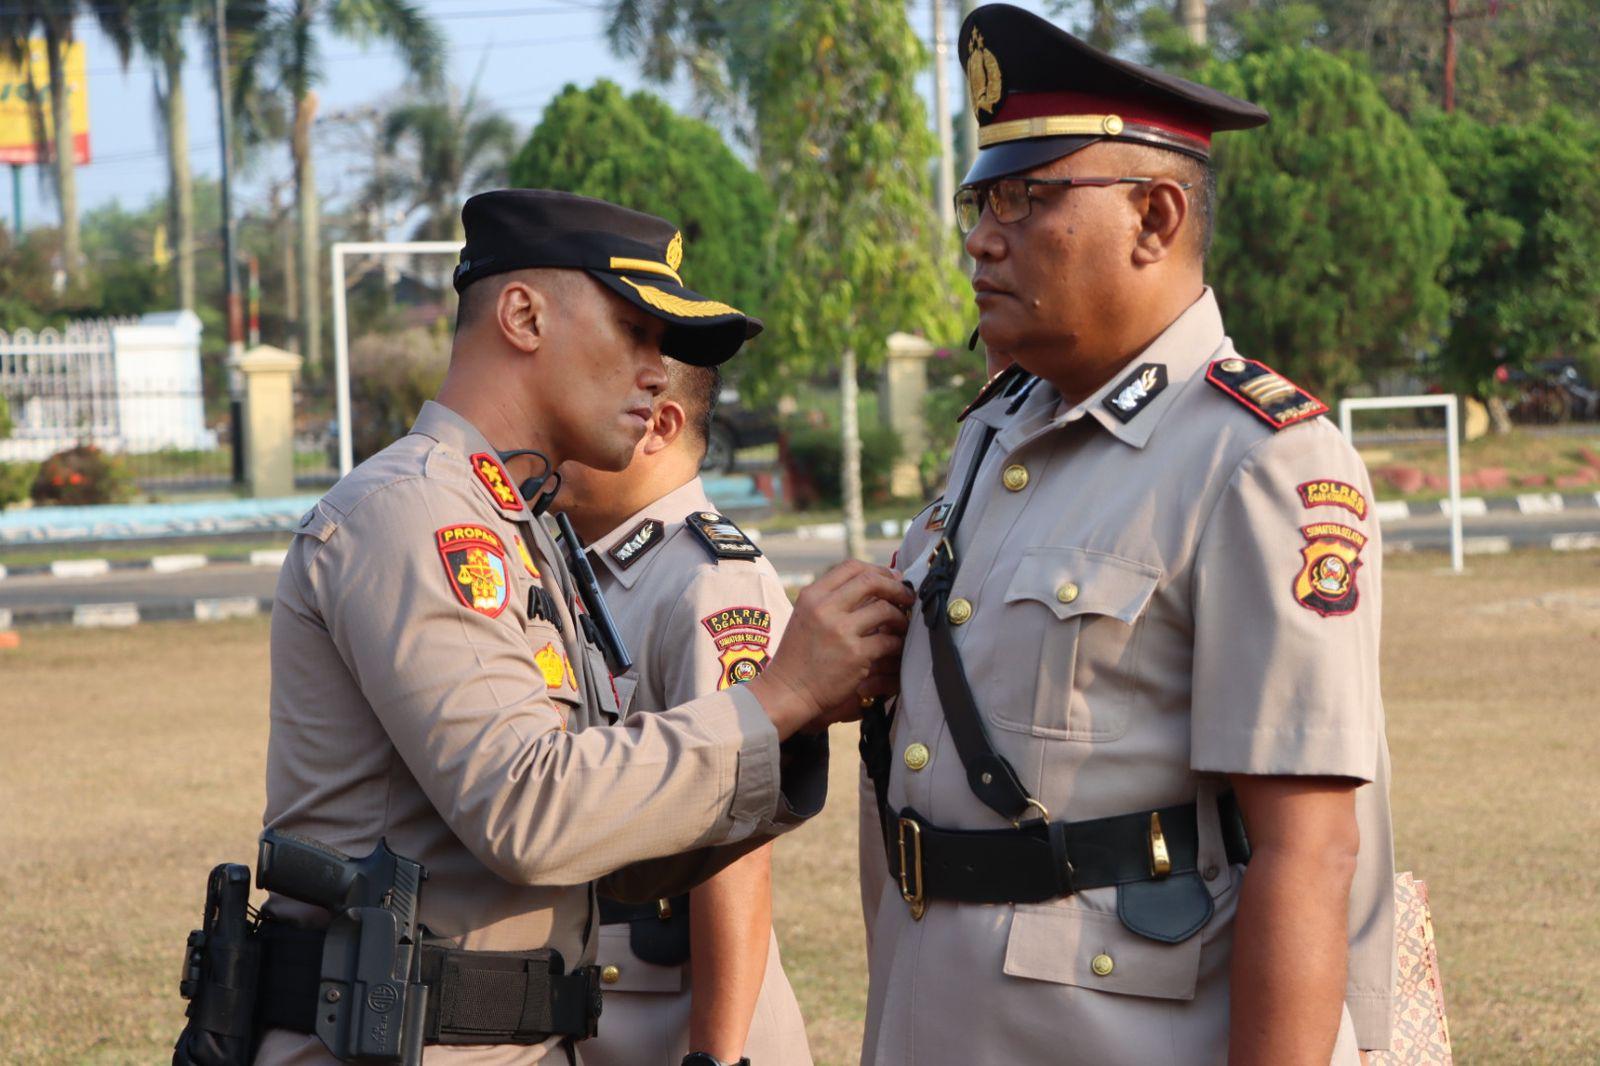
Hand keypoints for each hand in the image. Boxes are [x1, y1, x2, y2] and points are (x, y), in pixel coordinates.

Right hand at [746, 559, 911, 738]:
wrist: (788, 690)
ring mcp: (840, 631)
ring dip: (900, 617)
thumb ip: (832, 599)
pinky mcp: (855, 655)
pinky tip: (896, 647)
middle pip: (871, 581)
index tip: (891, 580)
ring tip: (901, 626)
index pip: (851, 567)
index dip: (877, 570)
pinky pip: (888, 640)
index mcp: (812, 595)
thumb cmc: (800, 655)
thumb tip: (874, 584)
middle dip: (896, 587)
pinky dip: (897, 642)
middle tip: (907, 597)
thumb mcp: (806, 616)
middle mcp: (824, 608)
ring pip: (885, 610)